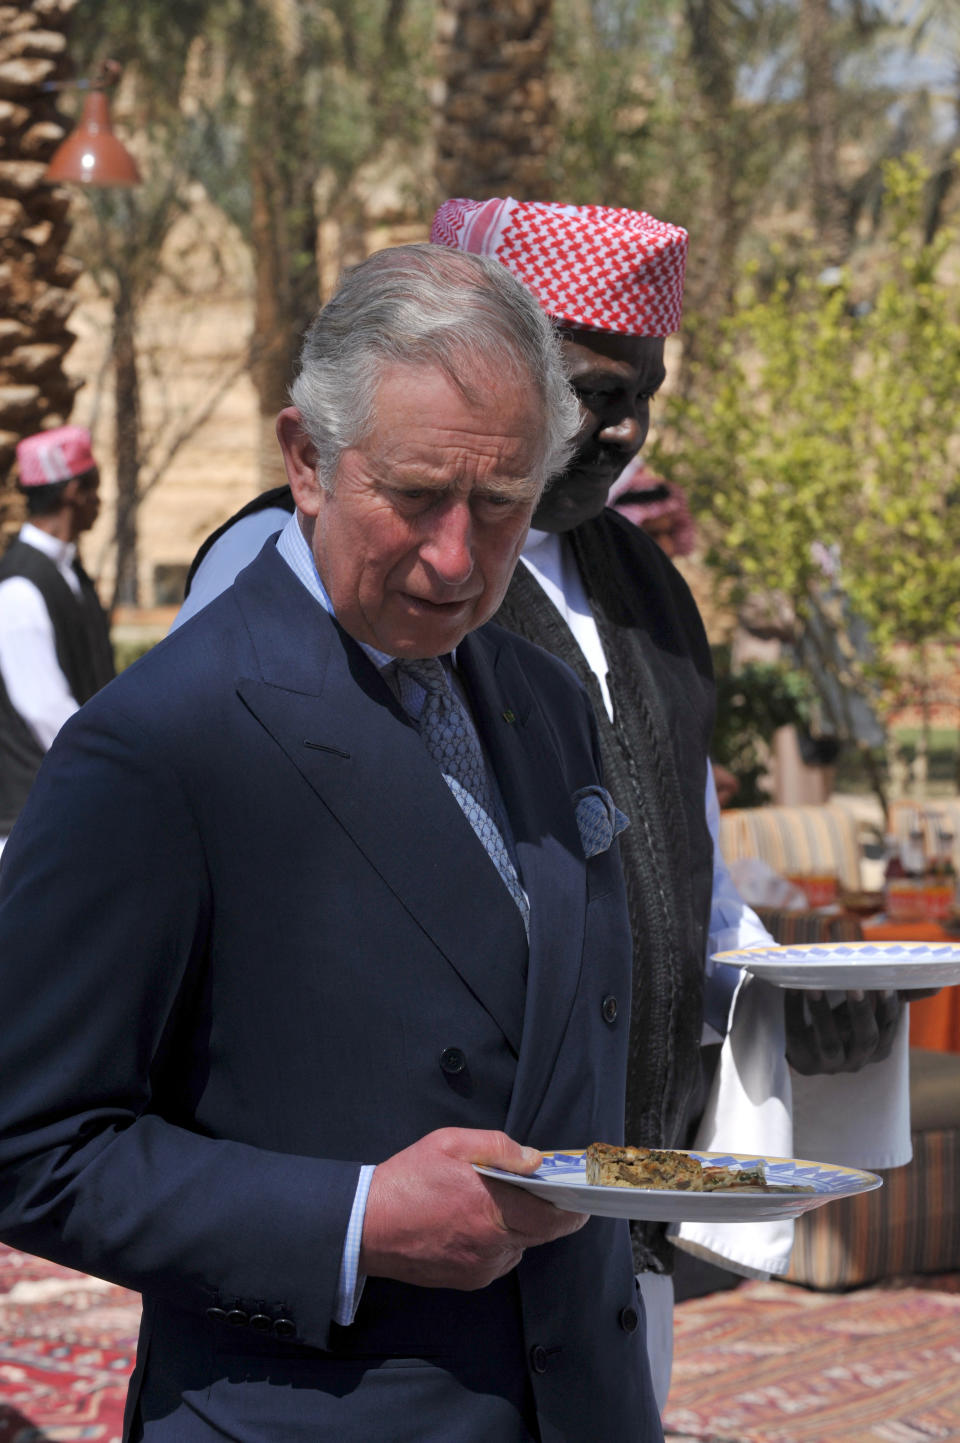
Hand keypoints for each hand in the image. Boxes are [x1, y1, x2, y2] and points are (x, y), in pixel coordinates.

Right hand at [359, 1127, 587, 1289]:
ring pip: (519, 1247)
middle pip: (541, 1233)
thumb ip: (498, 1147)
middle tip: (537, 1191)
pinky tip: (473, 1222)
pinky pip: (498, 1259)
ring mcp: (480, 1267)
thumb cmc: (407, 1181)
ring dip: (518, 1227)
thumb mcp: (450, 1144)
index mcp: (492, 1209)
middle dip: (546, 1213)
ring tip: (491, 1202)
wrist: (366, 1226)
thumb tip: (534, 1160)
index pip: (554, 1219)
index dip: (573, 1210)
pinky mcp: (467, 1280)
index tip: (583, 1199)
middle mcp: (492, 1245)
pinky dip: (497, 1242)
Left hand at [784, 988, 901, 1074]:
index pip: (887, 1027)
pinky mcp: (802, 1061)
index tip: (884, 983)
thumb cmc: (842, 1022)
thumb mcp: (865, 1012)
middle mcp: (857, 1061)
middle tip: (854, 984)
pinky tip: (792, 989)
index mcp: (878, 1048)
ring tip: (813, 986)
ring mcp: (829, 1065)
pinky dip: (793, 1011)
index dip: (887, 1007)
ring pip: (829, 1042)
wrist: (806, 1048)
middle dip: (861, 1011)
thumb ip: (889, 997)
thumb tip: (934, 984)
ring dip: (822, 1013)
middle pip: (865, 1038)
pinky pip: (796, 1037)